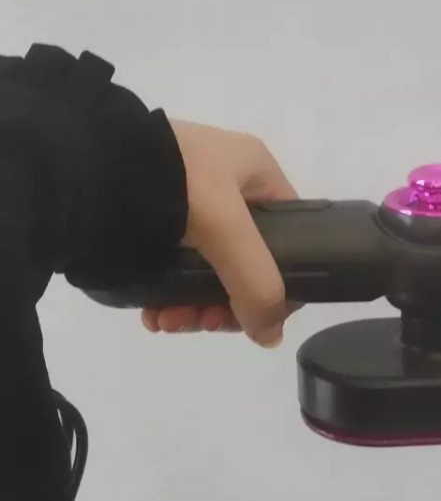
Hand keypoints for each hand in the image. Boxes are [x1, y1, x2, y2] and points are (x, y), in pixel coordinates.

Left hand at [141, 120, 297, 347]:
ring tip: (169, 324)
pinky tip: (156, 315)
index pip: (291, 237)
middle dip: (226, 303)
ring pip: (209, 270)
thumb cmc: (176, 185)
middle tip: (205, 323)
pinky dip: (170, 296)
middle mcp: (228, 185)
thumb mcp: (230, 234)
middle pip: (246, 262)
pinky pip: (176, 266)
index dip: (280, 282)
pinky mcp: (154, 218)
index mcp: (257, 172)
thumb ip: (258, 286)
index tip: (254, 314)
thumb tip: (270, 336)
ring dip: (194, 306)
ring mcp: (189, 202)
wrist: (89, 164)